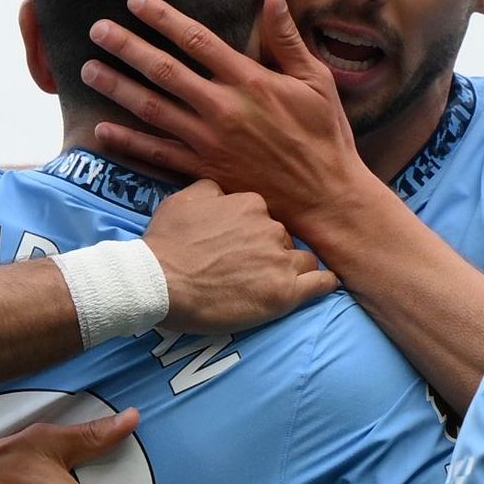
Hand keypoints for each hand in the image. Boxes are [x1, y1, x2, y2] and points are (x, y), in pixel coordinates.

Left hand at [86, 0, 370, 219]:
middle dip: (126, 47)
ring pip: (152, 109)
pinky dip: (128, 142)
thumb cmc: (324, 136)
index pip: (196, 39)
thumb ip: (286, 37)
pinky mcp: (204, 171)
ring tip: (88, 70)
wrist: (325, 197)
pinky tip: (102, 129)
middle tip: (97, 30)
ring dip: (117, 88)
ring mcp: (209, 141)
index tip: (135, 1)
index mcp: (249, 80)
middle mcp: (223, 108)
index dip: (162, 18)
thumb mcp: (315, 80)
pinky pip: (157, 154)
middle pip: (163, 70)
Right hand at [145, 178, 334, 334]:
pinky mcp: (285, 293)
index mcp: (250, 204)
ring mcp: (280, 261)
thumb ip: (211, 189)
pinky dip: (324, 283)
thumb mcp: (183, 199)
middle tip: (250, 270)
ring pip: (304, 260)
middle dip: (273, 251)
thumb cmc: (166, 243)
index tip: (242, 247)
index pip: (266, 216)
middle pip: (285, 239)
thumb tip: (224, 191)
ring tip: (274, 283)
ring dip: (293, 269)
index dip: (255, 234)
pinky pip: (322, 283)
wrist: (158, 281)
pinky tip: (324, 285)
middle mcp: (270, 228)